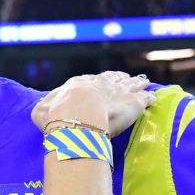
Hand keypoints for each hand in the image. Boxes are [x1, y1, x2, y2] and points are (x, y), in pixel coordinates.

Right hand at [32, 72, 154, 137]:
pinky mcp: (135, 103)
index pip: (91, 80)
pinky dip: (149, 97)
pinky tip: (153, 97)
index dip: (97, 81)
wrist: (78, 117)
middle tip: (125, 78)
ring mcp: (119, 91)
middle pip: (113, 78)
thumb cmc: (56, 115)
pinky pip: (145, 97)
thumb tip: (41, 109)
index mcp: (79, 83)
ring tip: (143, 82)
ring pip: (132, 84)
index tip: (101, 81)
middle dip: (119, 78)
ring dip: (137, 83)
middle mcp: (101, 83)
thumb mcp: (41, 111)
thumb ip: (44, 108)